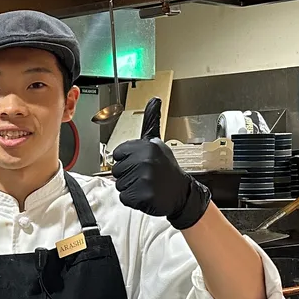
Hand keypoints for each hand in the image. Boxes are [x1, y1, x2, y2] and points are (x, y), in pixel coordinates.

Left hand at [111, 97, 210, 230]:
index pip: (117, 153)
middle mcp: (146, 160)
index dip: (127, 160)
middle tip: (146, 176)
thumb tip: (154, 99)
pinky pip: (124, 197)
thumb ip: (151, 121)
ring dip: (131, 187)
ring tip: (147, 185)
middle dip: (128, 175)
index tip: (141, 163)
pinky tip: (146, 195)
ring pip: (119, 184)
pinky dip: (133, 199)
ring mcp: (145, 178)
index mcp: (147, 146)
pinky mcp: (143, 195)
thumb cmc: (166, 169)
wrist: (182, 194)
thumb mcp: (158, 143)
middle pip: (116, 170)